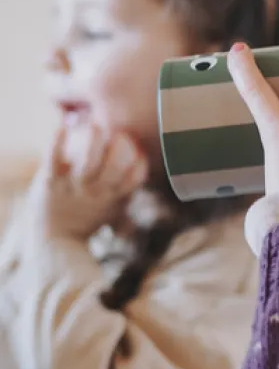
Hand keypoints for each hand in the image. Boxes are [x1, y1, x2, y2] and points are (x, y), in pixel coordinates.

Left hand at [30, 122, 147, 240]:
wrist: (53, 241)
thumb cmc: (85, 223)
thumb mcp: (111, 212)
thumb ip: (124, 193)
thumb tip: (140, 171)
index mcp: (113, 198)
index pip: (135, 179)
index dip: (140, 163)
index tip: (140, 151)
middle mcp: (95, 193)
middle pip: (114, 168)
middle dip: (121, 148)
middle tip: (121, 133)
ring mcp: (72, 187)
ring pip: (87, 163)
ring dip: (94, 143)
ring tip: (97, 128)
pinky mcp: (49, 183)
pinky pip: (53, 159)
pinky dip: (56, 142)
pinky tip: (61, 127)